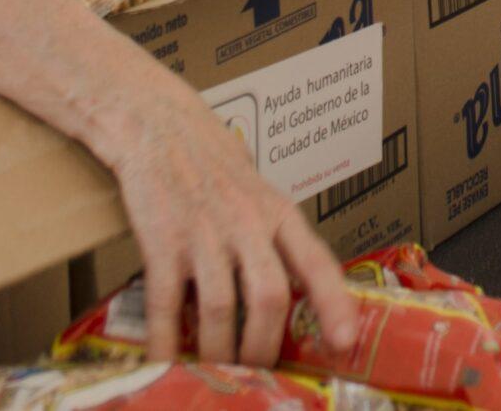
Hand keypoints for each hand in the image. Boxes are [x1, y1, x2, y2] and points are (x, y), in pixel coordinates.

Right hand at [102, 70, 361, 364]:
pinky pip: (166, 304)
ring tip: (216, 374)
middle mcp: (247, 223)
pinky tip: (164, 361)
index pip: (317, 262)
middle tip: (258, 375)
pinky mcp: (162, 240)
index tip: (344, 344)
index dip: (334, 305)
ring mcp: (203, 233)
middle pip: (269, 297)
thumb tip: (285, 300)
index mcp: (278, 212)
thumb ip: (272, 240)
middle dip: (264, 347)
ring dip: (219, 351)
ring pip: (221, 309)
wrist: (156, 124)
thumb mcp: (256, 193)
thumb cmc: (210, 162)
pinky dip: (166, 340)